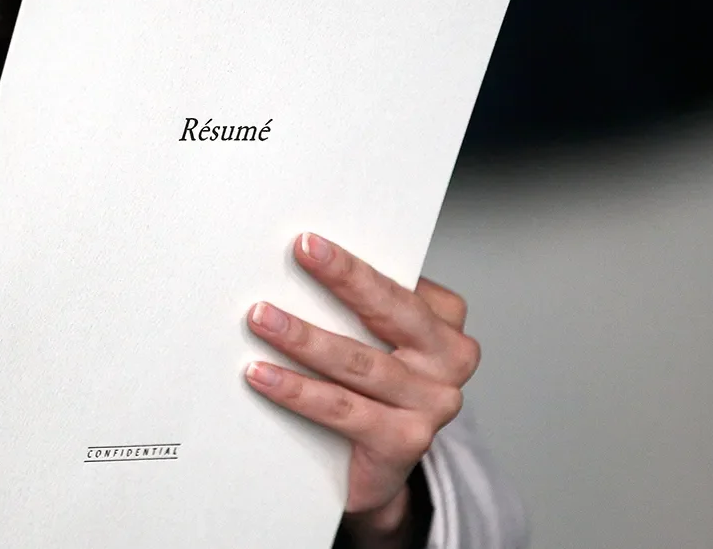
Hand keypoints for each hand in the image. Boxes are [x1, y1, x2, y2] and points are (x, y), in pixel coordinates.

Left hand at [245, 233, 479, 545]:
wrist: (378, 469)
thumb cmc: (374, 391)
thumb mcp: (379, 341)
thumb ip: (360, 309)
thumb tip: (302, 263)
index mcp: (445, 323)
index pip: (398, 284)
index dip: (352, 264)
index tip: (309, 243)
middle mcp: (450, 360)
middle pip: (389, 312)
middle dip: (341, 279)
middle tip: (300, 255)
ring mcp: (433, 404)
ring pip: (359, 362)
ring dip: (304, 338)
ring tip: (263, 319)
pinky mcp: (406, 441)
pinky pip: (343, 409)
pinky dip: (297, 390)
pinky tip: (263, 375)